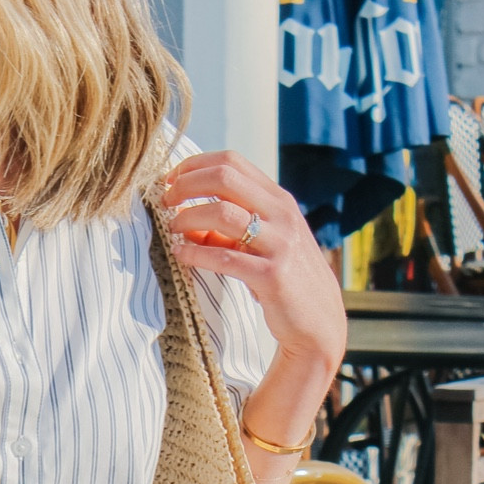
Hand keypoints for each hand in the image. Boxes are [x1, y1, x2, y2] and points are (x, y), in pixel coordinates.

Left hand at [156, 151, 344, 381]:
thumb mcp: (261, 245)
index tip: (172, 180)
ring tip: (172, 229)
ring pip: (222, 212)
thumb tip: (185, 221)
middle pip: (224, 177)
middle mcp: (282, 214)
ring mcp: (280, 242)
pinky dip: (196, 253)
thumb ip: (228, 230)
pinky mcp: (273, 275)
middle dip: (186, 185)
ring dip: (188, 217)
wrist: (317, 322)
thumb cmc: (283, 281)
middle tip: (165, 200)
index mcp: (279, 200)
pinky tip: (181, 254)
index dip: (195, 166)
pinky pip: (225, 257)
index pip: (232, 162)